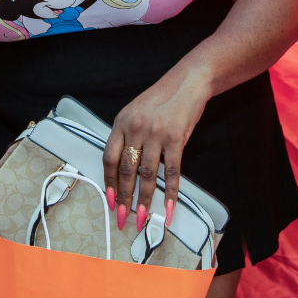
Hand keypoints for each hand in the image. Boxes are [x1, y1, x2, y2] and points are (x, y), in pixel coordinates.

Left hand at [102, 67, 211, 231]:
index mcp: (121, 122)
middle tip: (122, 216)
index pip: (110, 158)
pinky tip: (167, 206)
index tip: (110, 199)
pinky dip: (170, 192)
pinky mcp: (175, 138)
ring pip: (147, 174)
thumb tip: (124, 169)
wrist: (188, 81)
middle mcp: (135, 127)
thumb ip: (128, 136)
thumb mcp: (136, 112)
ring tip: (142, 216)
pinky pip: (171, 171)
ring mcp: (155, 133)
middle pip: (126, 170)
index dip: (109, 182)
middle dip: (124, 197)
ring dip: (144, 199)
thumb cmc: (163, 98)